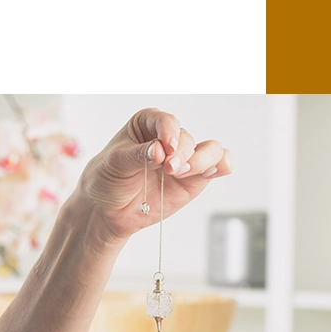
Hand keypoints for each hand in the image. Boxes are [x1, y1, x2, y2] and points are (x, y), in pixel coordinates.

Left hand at [73, 107, 231, 240]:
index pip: (165, 120)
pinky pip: (218, 166)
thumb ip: (138, 155)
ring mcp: (185, 160)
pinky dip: (222, 166)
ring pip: (209, 150)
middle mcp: (170, 139)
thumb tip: (159, 151)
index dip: (168, 132)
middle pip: (187, 138)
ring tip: (183, 174)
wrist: (108, 210)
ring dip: (202, 161)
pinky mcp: (195, 180)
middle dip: (181, 154)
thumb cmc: (107, 179)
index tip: (165, 149)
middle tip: (169, 169)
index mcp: (148, 124)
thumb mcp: (114, 163)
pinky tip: (214, 172)